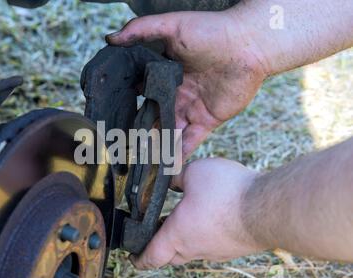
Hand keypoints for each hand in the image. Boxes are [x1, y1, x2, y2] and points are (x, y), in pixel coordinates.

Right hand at [107, 11, 268, 158]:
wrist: (249, 44)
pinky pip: (190, 141)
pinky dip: (179, 155)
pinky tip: (165, 168)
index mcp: (167, 75)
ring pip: (169, 133)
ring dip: (157, 148)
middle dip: (141, 132)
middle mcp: (177, 94)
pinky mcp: (207, 120)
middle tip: (124, 147)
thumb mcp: (172, 26)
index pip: (143, 94)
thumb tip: (111, 38)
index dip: (131, 106)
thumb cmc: (212, 30)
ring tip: (140, 163)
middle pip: (154, 117)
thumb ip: (140, 30)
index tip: (114, 119)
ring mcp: (191, 109)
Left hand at [131, 158, 264, 268]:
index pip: (150, 256)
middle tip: (154, 232)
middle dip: (158, 246)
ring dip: (182, 239)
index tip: (132, 256)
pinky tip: (209, 217)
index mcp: (177, 235)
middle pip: (169, 255)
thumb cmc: (228, 193)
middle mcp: (194, 248)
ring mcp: (216, 251)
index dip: (138, 258)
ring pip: (191, 250)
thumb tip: (172, 179)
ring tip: (182, 219)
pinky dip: (203, 235)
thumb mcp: (193, 173)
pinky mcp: (233, 247)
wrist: (268, 208)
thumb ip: (176, 177)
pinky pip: (211, 245)